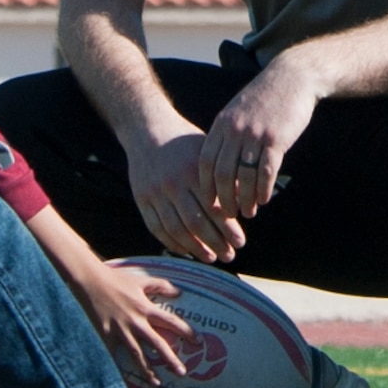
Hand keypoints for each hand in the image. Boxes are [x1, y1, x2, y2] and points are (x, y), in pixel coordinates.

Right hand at [70, 261, 192, 380]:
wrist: (90, 281)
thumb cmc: (116, 279)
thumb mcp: (141, 280)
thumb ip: (161, 285)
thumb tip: (180, 292)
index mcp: (145, 308)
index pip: (171, 321)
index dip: (186, 331)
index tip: (198, 342)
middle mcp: (136, 322)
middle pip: (157, 343)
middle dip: (170, 359)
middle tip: (182, 372)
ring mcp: (120, 330)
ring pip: (137, 355)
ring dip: (147, 370)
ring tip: (157, 383)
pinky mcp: (105, 335)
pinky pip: (112, 356)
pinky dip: (117, 369)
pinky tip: (123, 380)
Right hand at [128, 123, 245, 263]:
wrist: (148, 130)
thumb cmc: (185, 142)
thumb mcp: (207, 151)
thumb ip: (224, 176)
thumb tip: (246, 201)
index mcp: (193, 171)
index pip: (214, 207)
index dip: (228, 228)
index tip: (240, 242)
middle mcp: (173, 183)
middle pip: (196, 222)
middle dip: (215, 243)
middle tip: (230, 255)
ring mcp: (155, 193)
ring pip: (176, 229)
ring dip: (195, 248)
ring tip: (211, 258)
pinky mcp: (141, 199)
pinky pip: (157, 228)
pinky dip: (172, 243)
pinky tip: (186, 250)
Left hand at [200, 57, 317, 222]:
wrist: (291, 77)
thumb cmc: (265, 97)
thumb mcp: (237, 111)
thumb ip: (227, 133)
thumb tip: (220, 163)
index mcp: (222, 124)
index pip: (205, 162)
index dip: (205, 186)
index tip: (208, 203)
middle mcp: (235, 131)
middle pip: (222, 173)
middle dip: (223, 199)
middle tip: (228, 215)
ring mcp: (255, 135)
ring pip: (244, 176)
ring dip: (246, 199)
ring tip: (248, 212)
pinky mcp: (276, 139)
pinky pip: (266, 172)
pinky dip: (264, 189)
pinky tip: (264, 200)